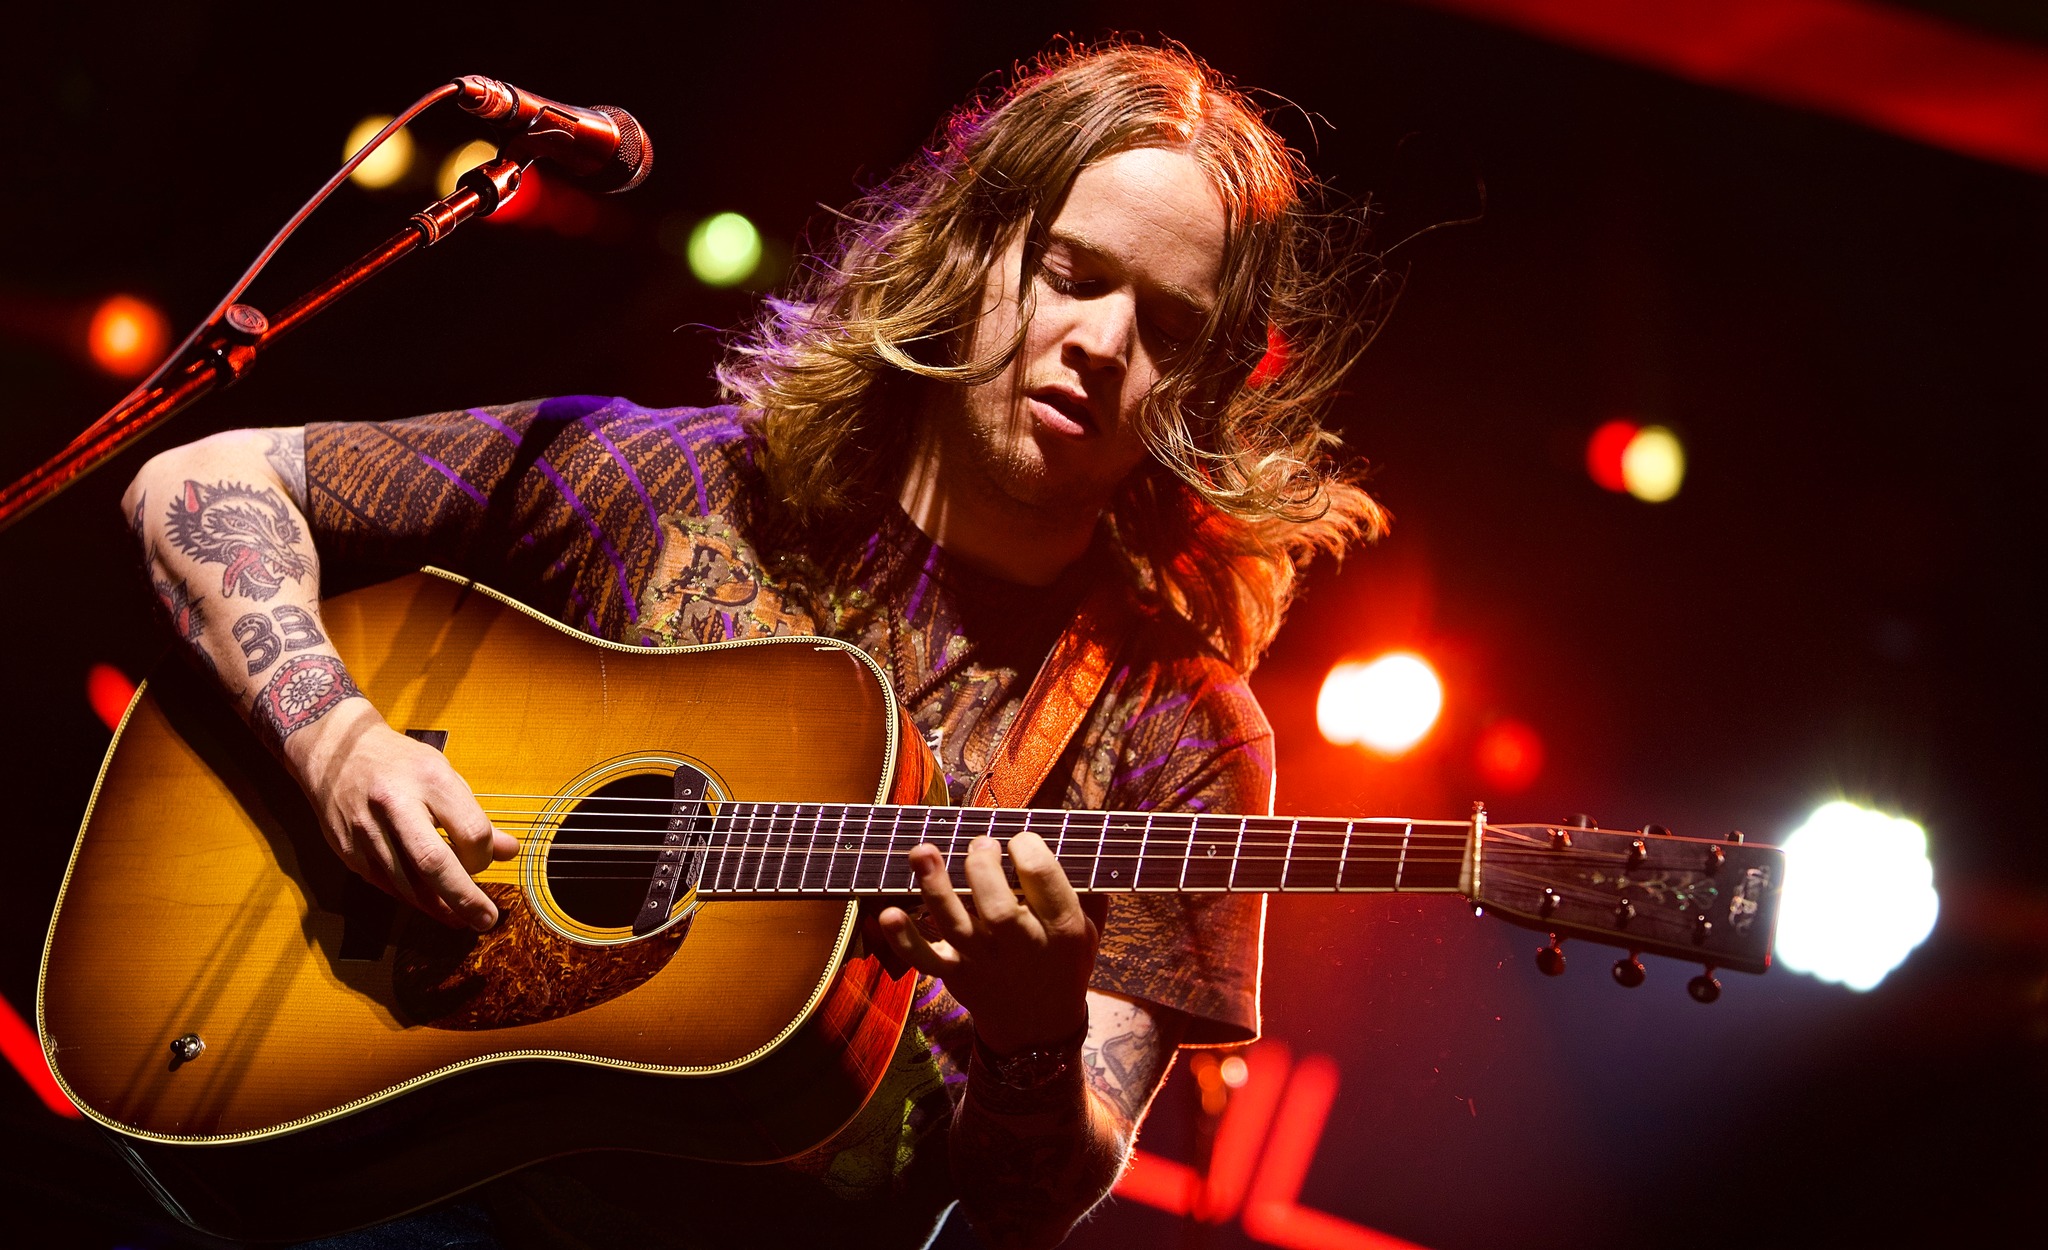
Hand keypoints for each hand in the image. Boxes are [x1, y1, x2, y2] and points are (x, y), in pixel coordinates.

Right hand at [286, 700, 517, 930]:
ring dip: (438, 906)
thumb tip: (508, 851)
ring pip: (407, 882)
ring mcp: (366, 829)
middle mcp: (395, 804)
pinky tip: (429, 904)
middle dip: (464, 898)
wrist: (334, 750)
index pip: (470, 830)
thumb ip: (473, 814)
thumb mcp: (443, 775)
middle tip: (485, 920)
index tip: (487, 860)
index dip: (483, 855)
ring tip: (461, 918)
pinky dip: (410, 897)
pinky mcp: (347, 849)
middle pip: (434, 862)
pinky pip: (385, 883)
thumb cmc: (399, 763)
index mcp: (429, 779)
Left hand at [875, 830, 1105, 1054]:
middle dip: (982, 865)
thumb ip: (1086, 888)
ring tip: (923, 851)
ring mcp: (984, 961)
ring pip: (956, 923)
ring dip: (936, 887)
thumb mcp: (1090, 929)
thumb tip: (1074, 838)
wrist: (1039, 1025)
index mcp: (1062, 928)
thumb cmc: (1063, 962)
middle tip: (981, 844)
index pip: (1043, 877)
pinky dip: (904, 940)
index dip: (1026, 846)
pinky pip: (926, 958)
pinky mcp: (956, 973)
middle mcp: (1021, 945)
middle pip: (996, 903)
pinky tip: (888, 913)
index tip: (1019, 841)